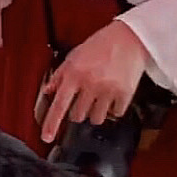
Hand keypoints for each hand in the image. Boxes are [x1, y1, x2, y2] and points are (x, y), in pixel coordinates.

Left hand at [38, 19, 149, 144]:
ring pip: (95, 119)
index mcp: (74, 74)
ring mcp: (108, 91)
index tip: (47, 137)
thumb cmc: (100, 45)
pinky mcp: (125, 94)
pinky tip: (112, 96)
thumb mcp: (74, 56)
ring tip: (98, 98)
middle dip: (78, 110)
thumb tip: (48, 91)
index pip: (59, 105)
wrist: (129, 39)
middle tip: (84, 98)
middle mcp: (90, 84)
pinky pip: (116, 114)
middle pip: (77, 116)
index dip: (51, 123)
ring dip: (95, 113)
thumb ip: (60, 75)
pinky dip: (113, 109)